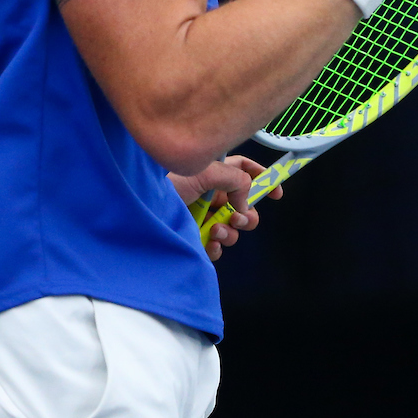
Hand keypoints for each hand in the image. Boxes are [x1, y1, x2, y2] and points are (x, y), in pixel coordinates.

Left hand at [169, 155, 283, 262]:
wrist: (141, 209)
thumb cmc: (166, 182)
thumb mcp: (203, 171)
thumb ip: (234, 180)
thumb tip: (245, 201)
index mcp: (213, 173)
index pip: (243, 170)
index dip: (262, 178)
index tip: (276, 192)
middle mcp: (209, 194)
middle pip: (243, 205)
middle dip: (247, 214)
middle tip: (241, 217)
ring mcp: (202, 216)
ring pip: (232, 228)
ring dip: (230, 231)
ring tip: (216, 229)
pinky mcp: (194, 236)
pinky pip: (216, 246)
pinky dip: (216, 246)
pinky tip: (208, 242)